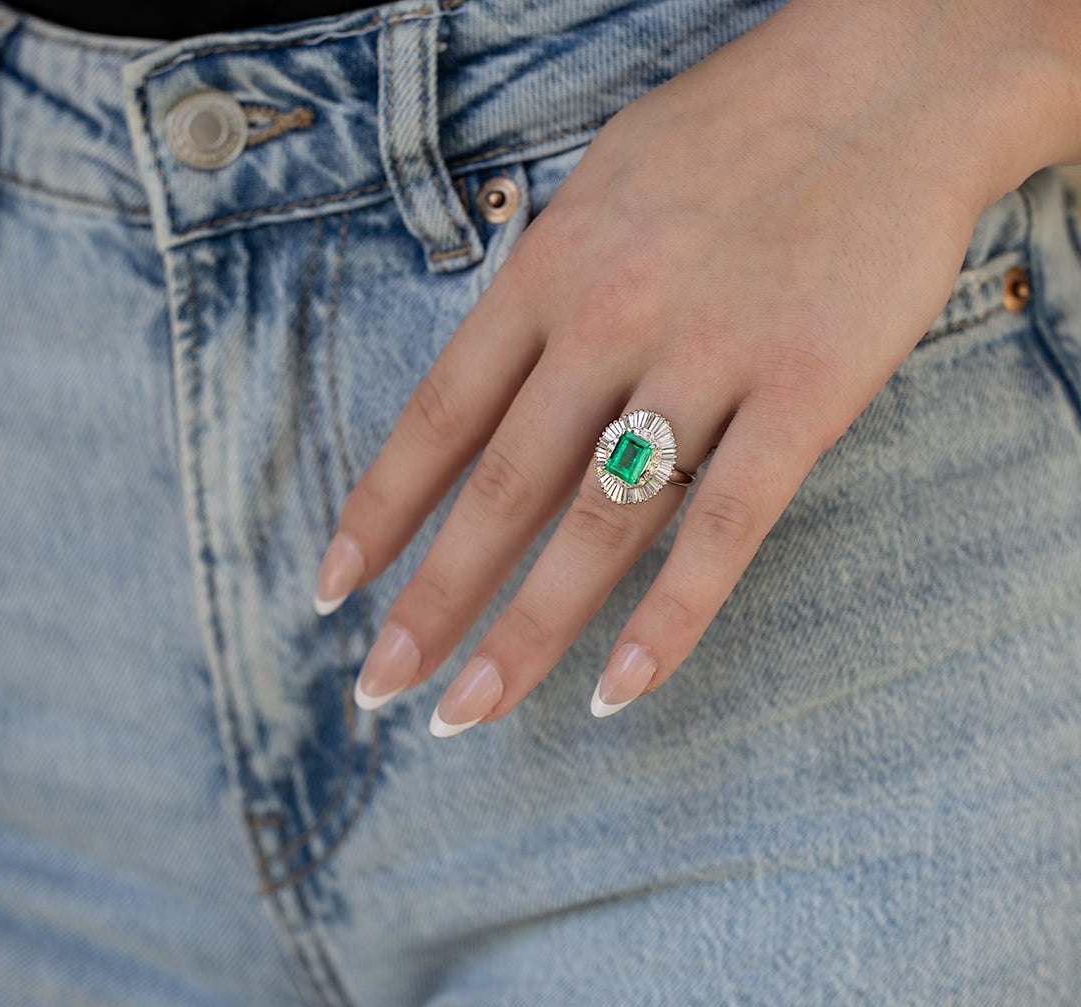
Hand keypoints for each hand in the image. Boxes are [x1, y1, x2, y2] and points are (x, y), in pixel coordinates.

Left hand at [313, 0, 1079, 734]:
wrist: (896, 76)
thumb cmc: (738, 132)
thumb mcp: (601, 187)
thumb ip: (543, 291)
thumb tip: (491, 384)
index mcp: (551, 270)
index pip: (438, 415)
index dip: (378, 511)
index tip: (330, 587)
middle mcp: (610, 322)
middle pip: (500, 489)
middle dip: (431, 600)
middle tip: (378, 685)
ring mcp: (707, 360)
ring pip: (596, 525)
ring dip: (526, 631)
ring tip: (469, 709)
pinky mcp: (804, 395)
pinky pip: (724, 528)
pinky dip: (670, 620)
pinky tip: (620, 693)